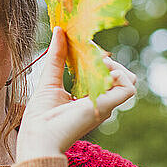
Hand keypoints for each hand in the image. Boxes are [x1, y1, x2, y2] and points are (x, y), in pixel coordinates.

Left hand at [16, 27, 135, 161]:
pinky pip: (128, 87)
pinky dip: (119, 75)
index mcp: (88, 97)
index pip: (104, 73)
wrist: (38, 137)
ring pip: (128, 79)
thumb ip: (57, 57)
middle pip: (119, 75)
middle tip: (88, 48)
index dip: (97, 56)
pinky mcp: (106, 107)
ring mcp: (105, 105)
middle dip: (106, 57)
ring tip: (94, 59)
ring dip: (114, 64)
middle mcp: (100, 101)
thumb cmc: (40, 116)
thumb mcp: (49, 79)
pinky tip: (99, 70)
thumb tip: (59, 30)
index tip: (83, 43)